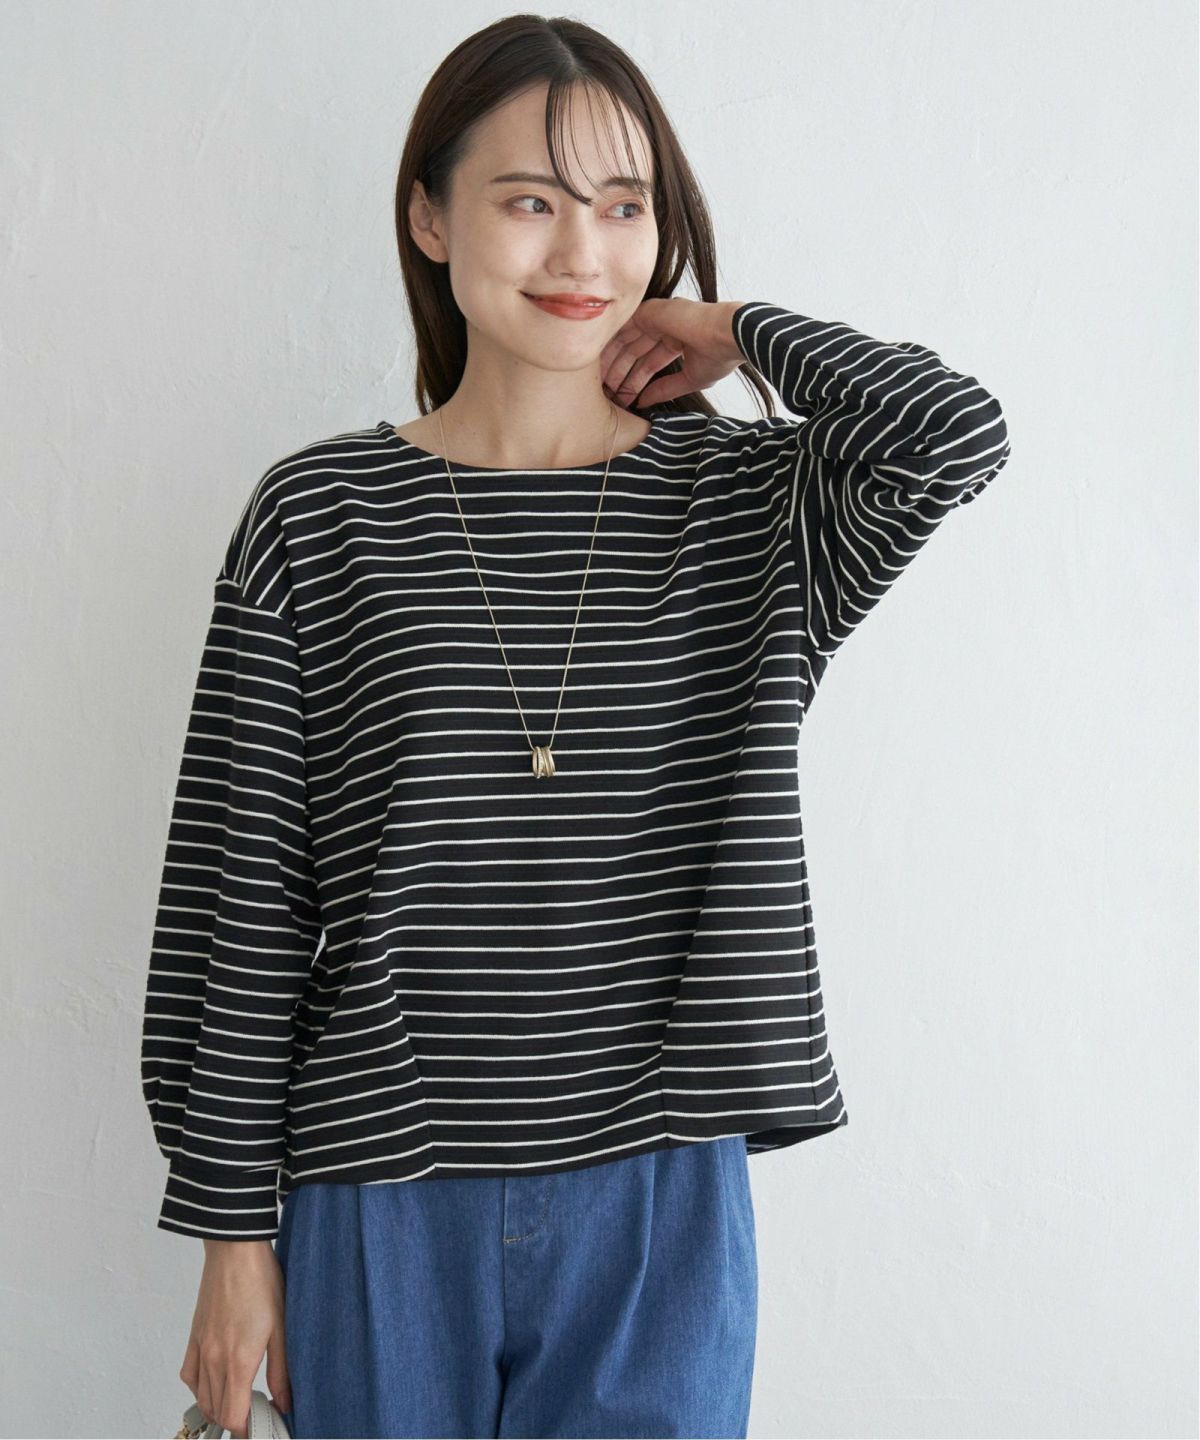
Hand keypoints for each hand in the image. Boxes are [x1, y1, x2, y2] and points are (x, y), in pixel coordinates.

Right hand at [179, 1239, 290, 1438]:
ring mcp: (201, 1348)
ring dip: (218, 1407)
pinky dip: (200, 1388)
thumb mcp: (282, 1327)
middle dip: (235, 1420)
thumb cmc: (263, 1283)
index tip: (262, 1425)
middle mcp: (214, 1360)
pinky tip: (216, 1381)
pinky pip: (190, 1375)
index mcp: (238, 1362)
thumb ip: (282, 1371)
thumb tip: (285, 1404)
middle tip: (257, 1413)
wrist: (235, 1251)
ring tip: (241, 1400)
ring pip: (201, 1397)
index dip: (246, 1429)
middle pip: (215, 1411)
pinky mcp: (194, 1336)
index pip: (232, 1416)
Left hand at [600, 297, 744, 409]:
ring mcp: (657, 318)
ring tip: (602, 383)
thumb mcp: (689, 379)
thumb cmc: (719, 356)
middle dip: (620, 372)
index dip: (635, 380)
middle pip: (634, 351)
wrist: (729, 336)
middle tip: (606, 392)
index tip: (623, 397)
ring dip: (613, 361)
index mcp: (677, 339)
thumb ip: (665, 390)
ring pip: (626, 340)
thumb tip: (643, 403)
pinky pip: (624, 327)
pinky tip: (602, 360)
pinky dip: (613, 343)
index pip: (648, 361)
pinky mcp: (650, 311)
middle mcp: (665, 327)